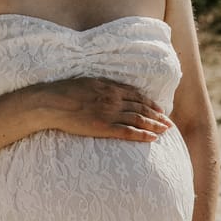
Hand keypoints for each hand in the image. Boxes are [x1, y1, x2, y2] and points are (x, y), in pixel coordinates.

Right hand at [43, 77, 172, 141]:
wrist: (51, 102)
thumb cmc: (64, 91)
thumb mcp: (87, 82)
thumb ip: (102, 86)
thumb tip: (111, 88)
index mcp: (109, 87)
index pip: (136, 96)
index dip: (150, 103)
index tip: (160, 109)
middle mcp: (113, 99)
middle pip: (141, 108)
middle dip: (157, 116)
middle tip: (168, 123)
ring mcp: (109, 113)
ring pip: (138, 119)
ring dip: (154, 125)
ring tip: (165, 131)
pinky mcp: (103, 127)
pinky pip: (128, 132)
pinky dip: (142, 135)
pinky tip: (153, 138)